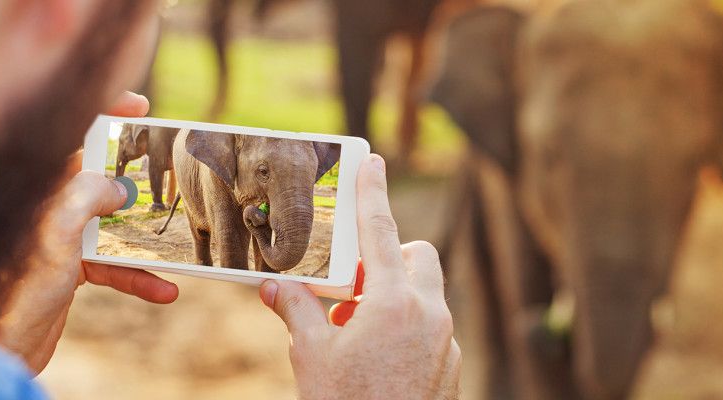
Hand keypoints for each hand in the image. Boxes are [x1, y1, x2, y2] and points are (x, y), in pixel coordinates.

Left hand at [0, 92, 178, 372]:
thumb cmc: (11, 287)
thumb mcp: (56, 229)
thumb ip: (89, 194)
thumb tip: (119, 188)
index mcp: (34, 184)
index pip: (67, 132)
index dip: (103, 112)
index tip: (141, 108)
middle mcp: (45, 205)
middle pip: (97, 175)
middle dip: (135, 175)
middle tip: (170, 170)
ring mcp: (57, 237)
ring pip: (111, 224)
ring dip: (145, 237)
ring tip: (179, 240)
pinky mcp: (68, 270)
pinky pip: (111, 265)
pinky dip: (137, 276)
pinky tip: (164, 290)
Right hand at [259, 154, 460, 398]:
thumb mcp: (311, 355)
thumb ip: (295, 310)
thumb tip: (271, 285)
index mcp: (393, 302)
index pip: (380, 231)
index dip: (373, 192)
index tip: (373, 160)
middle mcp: (429, 314)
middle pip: (417, 257)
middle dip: (388, 259)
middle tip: (352, 286)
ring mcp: (445, 341)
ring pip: (426, 294)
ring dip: (395, 297)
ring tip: (356, 330)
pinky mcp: (451, 365)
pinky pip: (432, 327)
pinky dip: (407, 327)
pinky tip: (377, 358)